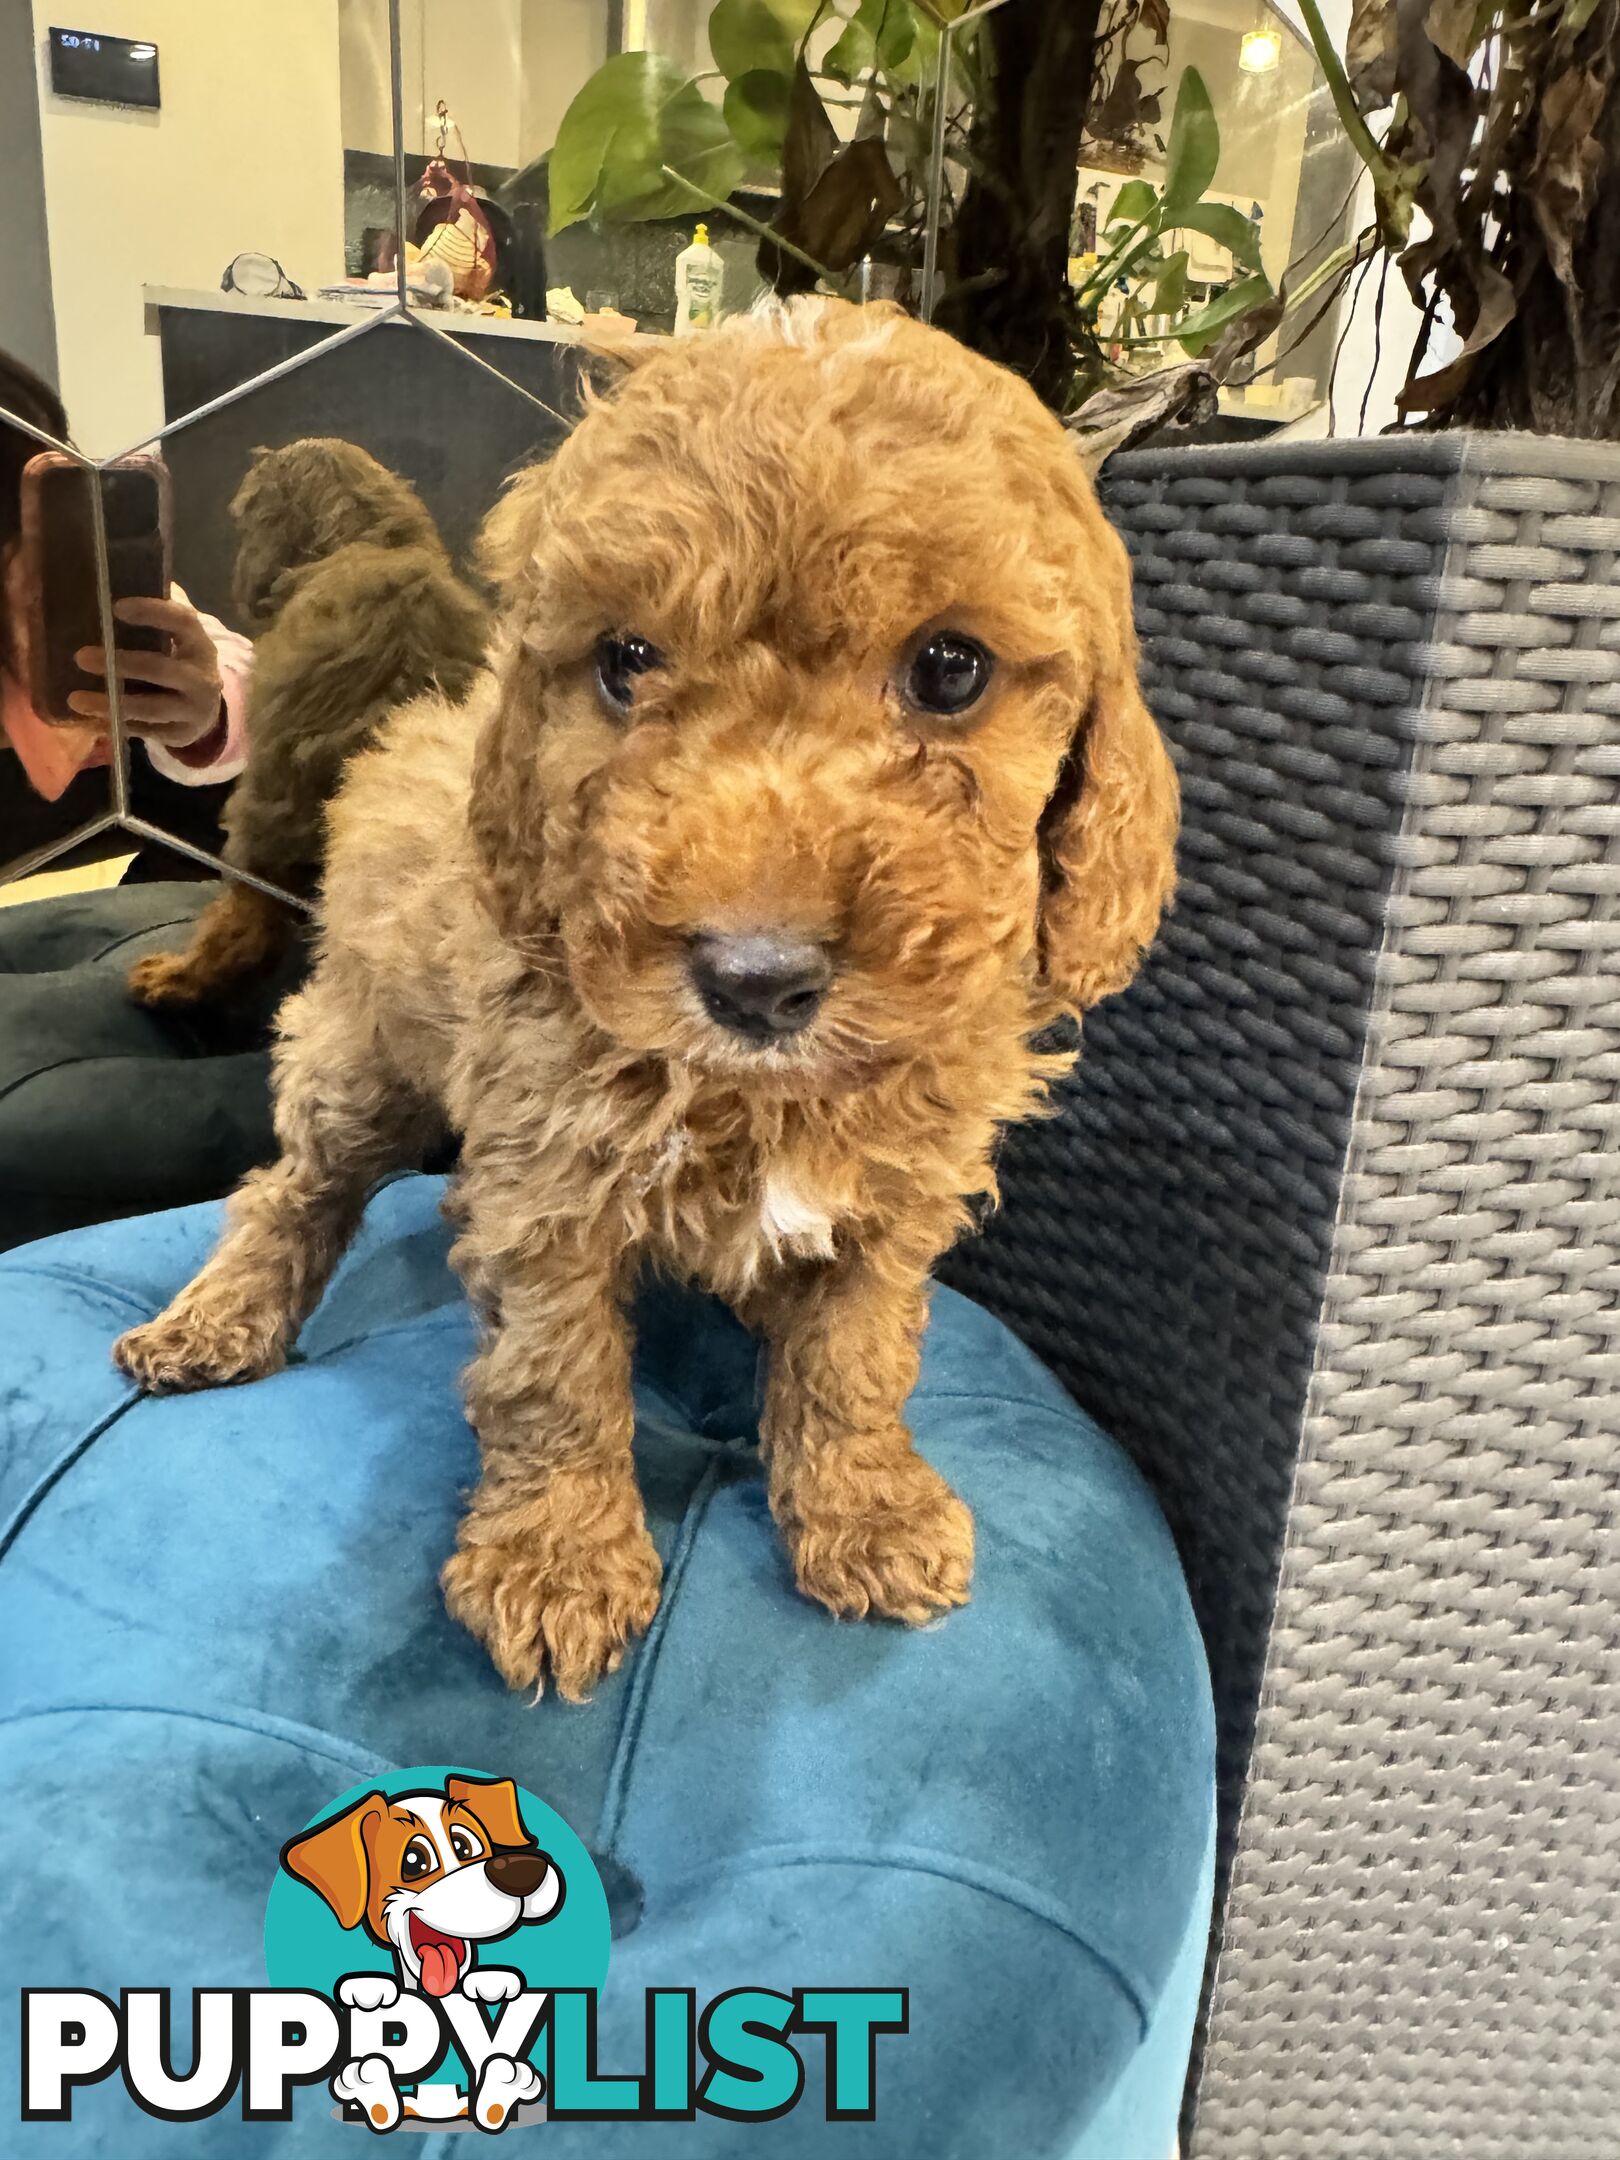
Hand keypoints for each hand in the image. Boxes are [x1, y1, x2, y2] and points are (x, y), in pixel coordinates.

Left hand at [69, 596, 223, 749]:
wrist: (207, 708)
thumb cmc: (182, 660)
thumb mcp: (180, 637)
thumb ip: (162, 611)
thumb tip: (127, 571)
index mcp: (201, 644)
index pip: (182, 622)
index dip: (152, 613)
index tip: (116, 607)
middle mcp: (202, 677)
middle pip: (161, 669)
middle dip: (121, 664)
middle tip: (80, 657)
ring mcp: (193, 709)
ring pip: (151, 708)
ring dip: (112, 702)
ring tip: (75, 699)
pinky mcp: (181, 734)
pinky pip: (145, 731)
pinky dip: (117, 725)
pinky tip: (92, 719)